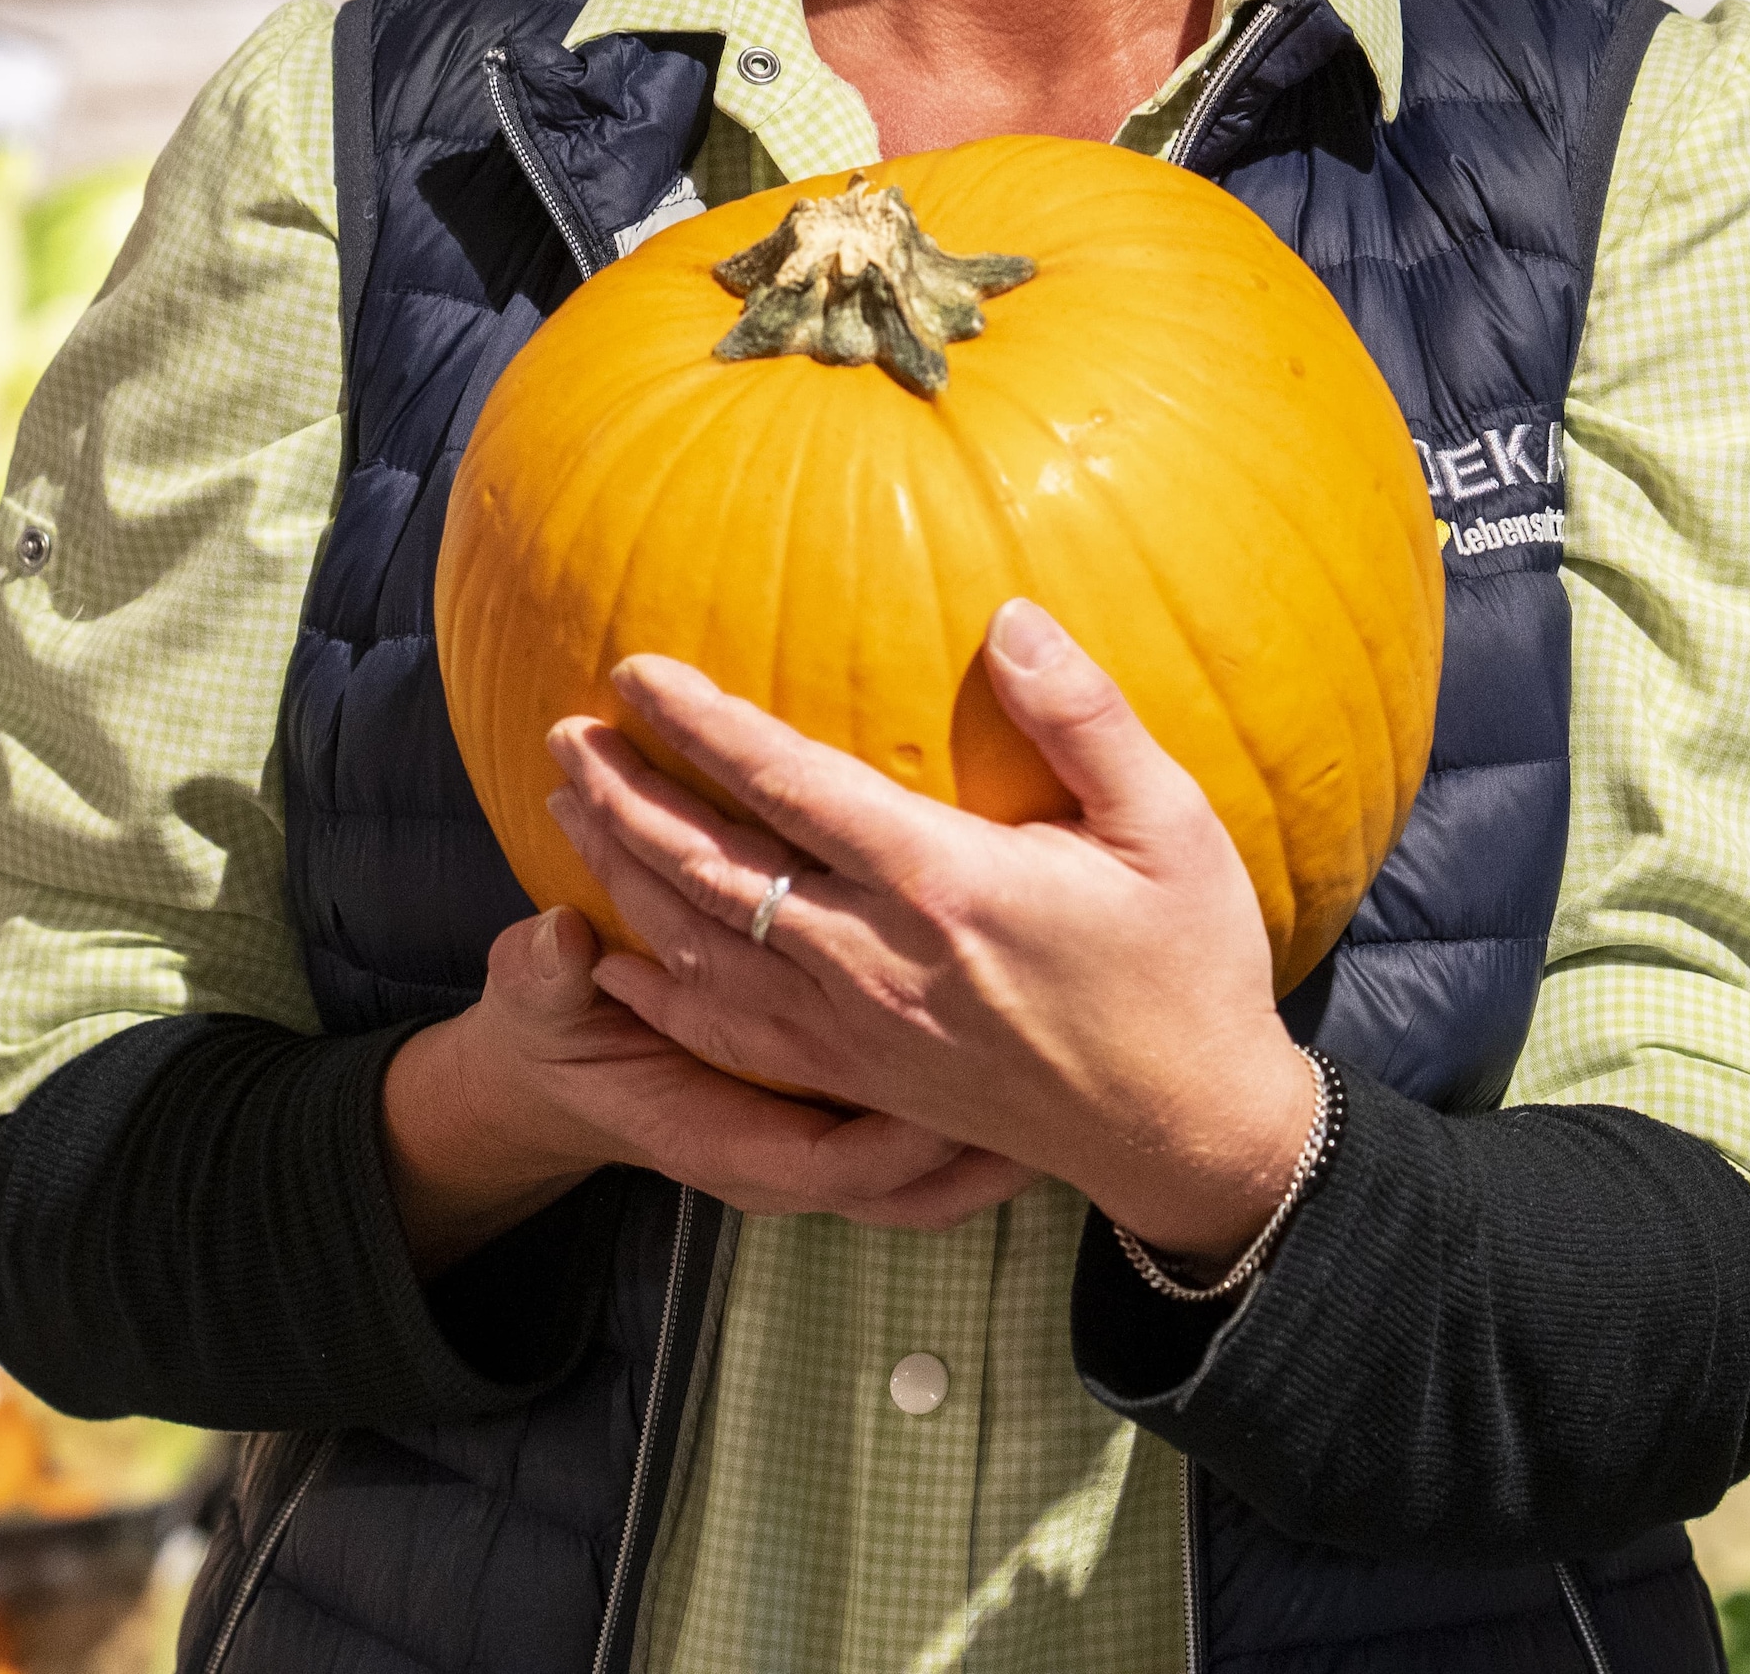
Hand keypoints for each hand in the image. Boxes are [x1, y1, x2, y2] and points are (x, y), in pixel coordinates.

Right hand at [377, 905, 1035, 1273]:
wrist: (555, 1071)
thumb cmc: (554, 1032)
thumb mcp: (538, 1001)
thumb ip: (544, 976)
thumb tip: (557, 937)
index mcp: (721, 1139)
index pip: (832, 1162)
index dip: (899, 1140)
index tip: (967, 1106)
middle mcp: (778, 1160)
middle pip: (906, 1189)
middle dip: (985, 1154)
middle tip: (1070, 1115)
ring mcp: (810, 1148)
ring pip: (927, 1184)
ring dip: (996, 1154)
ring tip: (1079, 1117)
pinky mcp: (831, 1122)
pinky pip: (920, 1155)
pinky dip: (975, 1140)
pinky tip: (1033, 1099)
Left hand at [547, 596, 1323, 1266]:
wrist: (1184, 1131)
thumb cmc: (1187, 968)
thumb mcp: (1171, 826)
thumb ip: (1086, 718)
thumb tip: (1010, 618)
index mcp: (944, 883)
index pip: (788, 787)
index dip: (703, 725)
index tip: (636, 671)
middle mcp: (878, 960)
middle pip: (713, 871)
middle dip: (626, 797)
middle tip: (563, 733)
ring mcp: (860, 1031)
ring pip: (702, 952)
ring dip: (626, 876)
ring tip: (570, 810)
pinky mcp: (861, 1081)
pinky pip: (731, 1038)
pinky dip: (659, 995)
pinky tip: (616, 960)